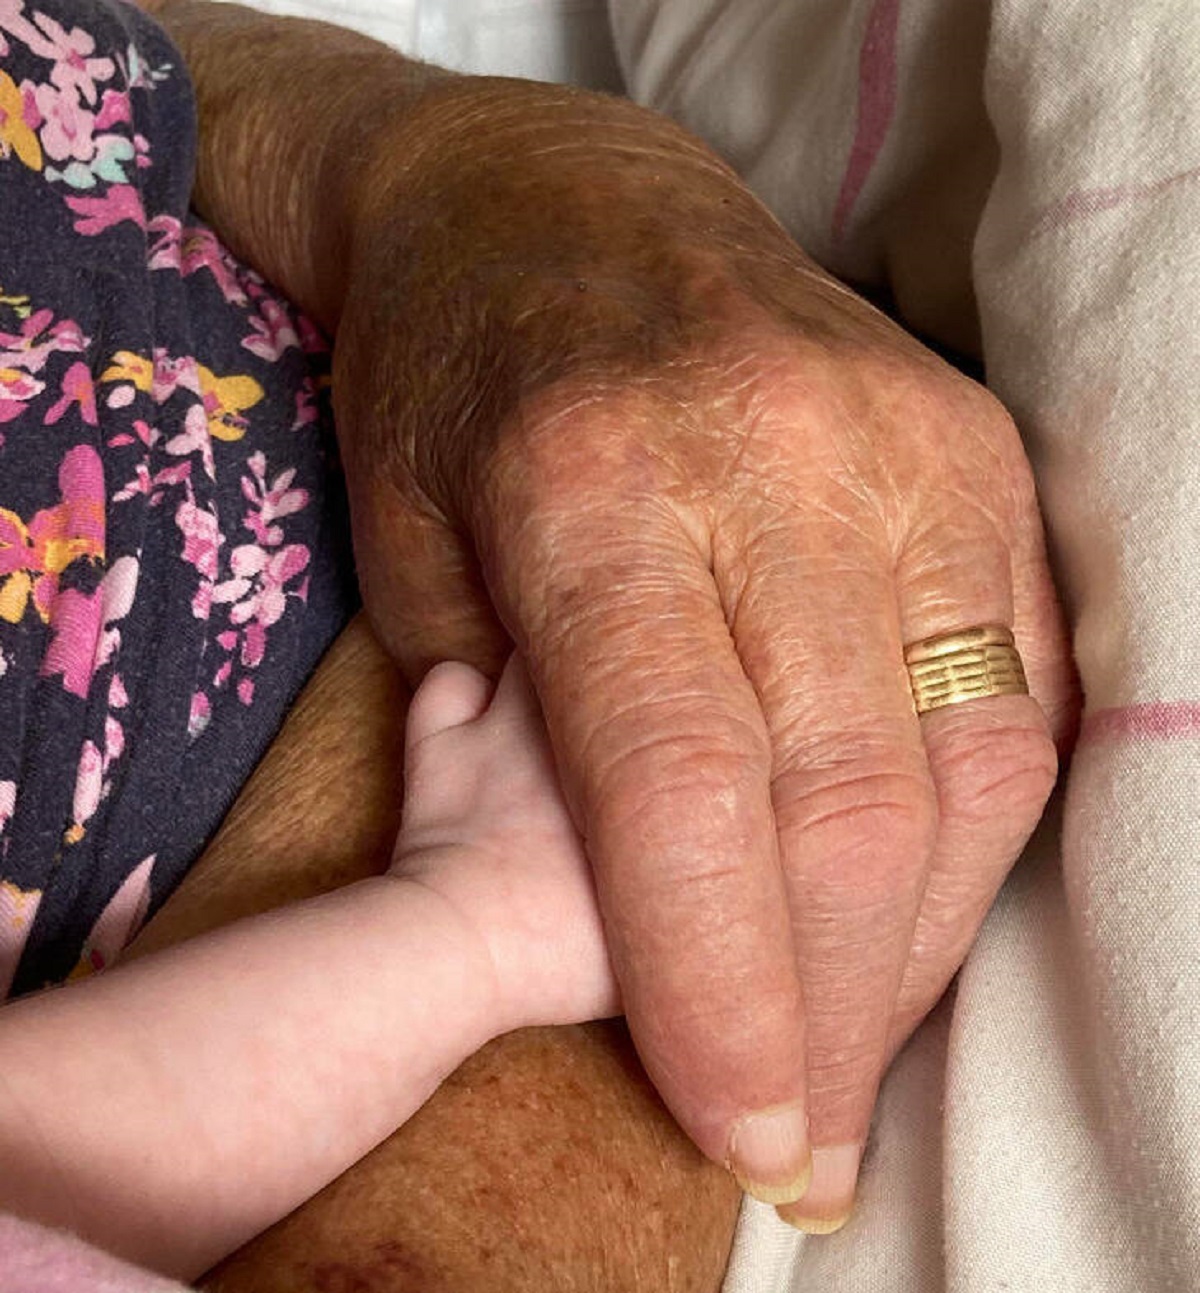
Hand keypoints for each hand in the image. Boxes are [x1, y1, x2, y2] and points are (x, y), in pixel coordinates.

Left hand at [330, 89, 1076, 1225]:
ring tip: (860, 1048)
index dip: (716, 982)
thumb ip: (512, 732)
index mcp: (592, 485)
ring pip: (967, 756)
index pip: (681, 784)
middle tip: (805, 1140)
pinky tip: (918, 911)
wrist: (558, 203)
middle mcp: (772, 461)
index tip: (738, 1128)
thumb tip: (643, 911)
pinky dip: (977, 823)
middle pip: (845, 796)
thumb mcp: (409, 553)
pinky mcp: (975, 447)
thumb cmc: (450, 383)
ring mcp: (901, 444)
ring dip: (920, 937)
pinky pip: (1022, 679)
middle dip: (832, 1007)